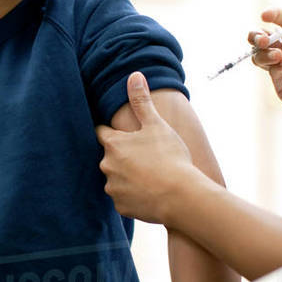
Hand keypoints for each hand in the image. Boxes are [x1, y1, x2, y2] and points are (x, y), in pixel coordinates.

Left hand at [95, 72, 201, 225]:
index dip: (110, 131)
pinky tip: (151, 191)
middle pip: (110, 157)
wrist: (181, 196)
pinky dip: (134, 195)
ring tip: (150, 175)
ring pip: (117, 178)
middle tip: (145, 156)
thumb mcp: (156, 125)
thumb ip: (141, 101)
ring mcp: (113, 188)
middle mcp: (107, 166)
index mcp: (113, 144)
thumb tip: (134, 75)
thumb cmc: (170, 157)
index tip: (120, 134)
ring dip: (128, 176)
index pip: (101, 132)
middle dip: (123, 156)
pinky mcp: (121, 206)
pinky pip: (124, 198)